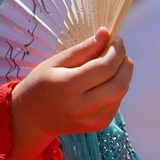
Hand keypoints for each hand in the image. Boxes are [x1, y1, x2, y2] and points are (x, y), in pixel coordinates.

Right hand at [9, 28, 132, 149]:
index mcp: (67, 87)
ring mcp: (92, 120)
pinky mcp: (99, 125)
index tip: (116, 39)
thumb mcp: (56, 61)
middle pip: (119, 84)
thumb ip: (83, 49)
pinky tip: (104, 82)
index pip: (104, 68)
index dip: (117, 51)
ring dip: (123, 75)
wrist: (33, 118)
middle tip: (119, 51)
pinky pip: (117, 103)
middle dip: (125, 63)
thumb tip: (106, 34)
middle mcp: (82, 107)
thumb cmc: (41, 84)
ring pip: (121, 93)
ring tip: (110, 64)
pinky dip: (117, 88)